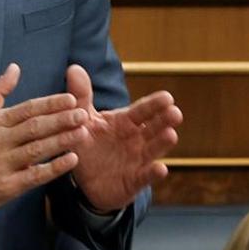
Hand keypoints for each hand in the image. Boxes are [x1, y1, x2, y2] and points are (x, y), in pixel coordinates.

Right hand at [0, 64, 89, 236]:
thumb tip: (15, 67)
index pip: (26, 109)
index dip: (50, 104)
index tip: (71, 99)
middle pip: (34, 127)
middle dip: (61, 119)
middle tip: (84, 114)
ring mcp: (2, 165)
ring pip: (36, 149)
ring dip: (62, 140)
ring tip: (83, 132)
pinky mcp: (6, 187)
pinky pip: (34, 176)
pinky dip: (53, 168)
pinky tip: (71, 159)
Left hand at [65, 64, 181, 212]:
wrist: (84, 182)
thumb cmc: (89, 145)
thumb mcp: (83, 120)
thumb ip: (81, 96)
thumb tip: (73, 67)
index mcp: (126, 122)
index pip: (142, 111)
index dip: (154, 104)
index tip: (167, 97)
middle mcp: (137, 139)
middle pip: (154, 127)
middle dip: (165, 120)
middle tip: (175, 113)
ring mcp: (138, 160)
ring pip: (154, 149)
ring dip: (163, 143)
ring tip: (171, 135)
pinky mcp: (135, 180)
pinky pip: (145, 176)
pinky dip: (154, 173)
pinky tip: (161, 169)